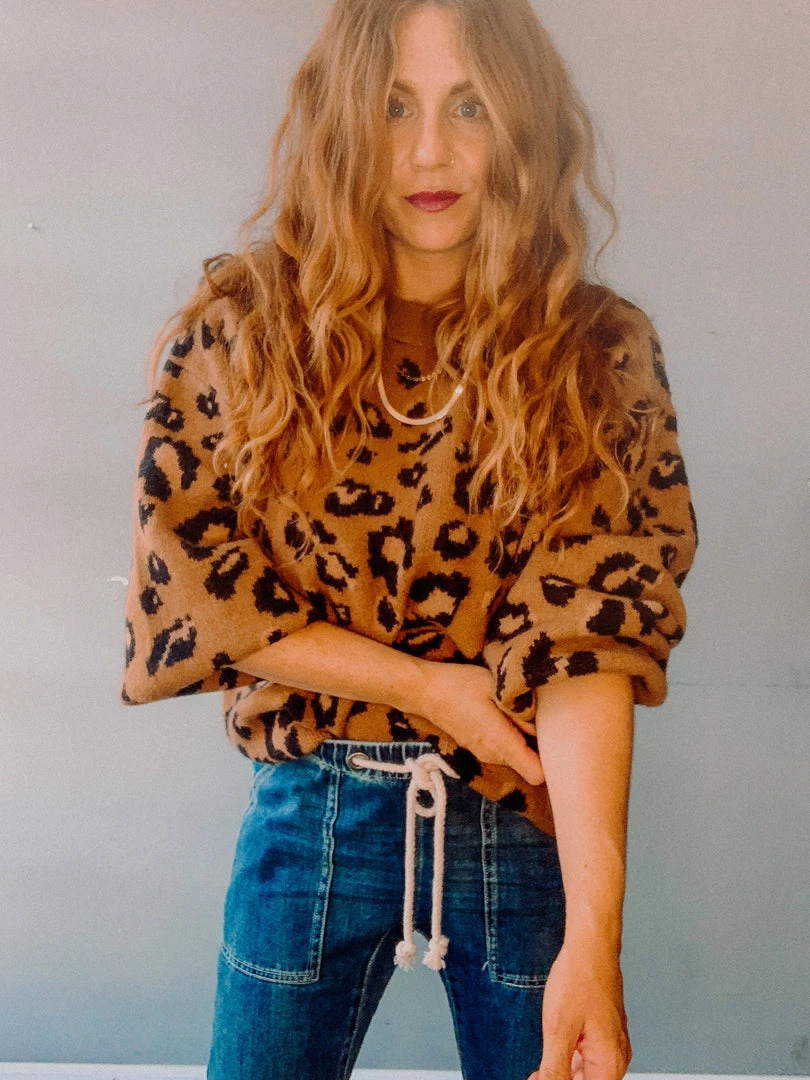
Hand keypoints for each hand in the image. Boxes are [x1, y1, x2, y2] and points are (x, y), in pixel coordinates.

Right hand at [414, 662, 544, 785]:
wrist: (426, 691)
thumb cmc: (461, 685)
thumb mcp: (496, 689)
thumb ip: (522, 710)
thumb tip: (545, 725)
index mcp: (502, 743)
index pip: (537, 774)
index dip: (552, 762)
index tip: (558, 741)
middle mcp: (494, 756)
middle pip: (529, 764)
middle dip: (540, 746)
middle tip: (542, 718)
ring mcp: (484, 753)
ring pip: (516, 755)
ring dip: (523, 740)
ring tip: (522, 712)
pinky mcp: (477, 747)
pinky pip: (503, 748)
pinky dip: (510, 737)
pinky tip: (504, 714)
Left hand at [527, 941, 630, 1079]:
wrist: (590, 945)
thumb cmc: (580, 978)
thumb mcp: (559, 1030)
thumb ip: (555, 1069)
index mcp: (610, 1063)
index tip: (539, 1077)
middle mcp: (616, 1057)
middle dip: (561, 1079)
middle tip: (536, 1074)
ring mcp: (612, 1044)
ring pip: (587, 1074)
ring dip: (565, 1073)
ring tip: (540, 1068)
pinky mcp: (605, 1033)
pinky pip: (588, 1058)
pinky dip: (570, 1060)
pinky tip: (555, 1052)